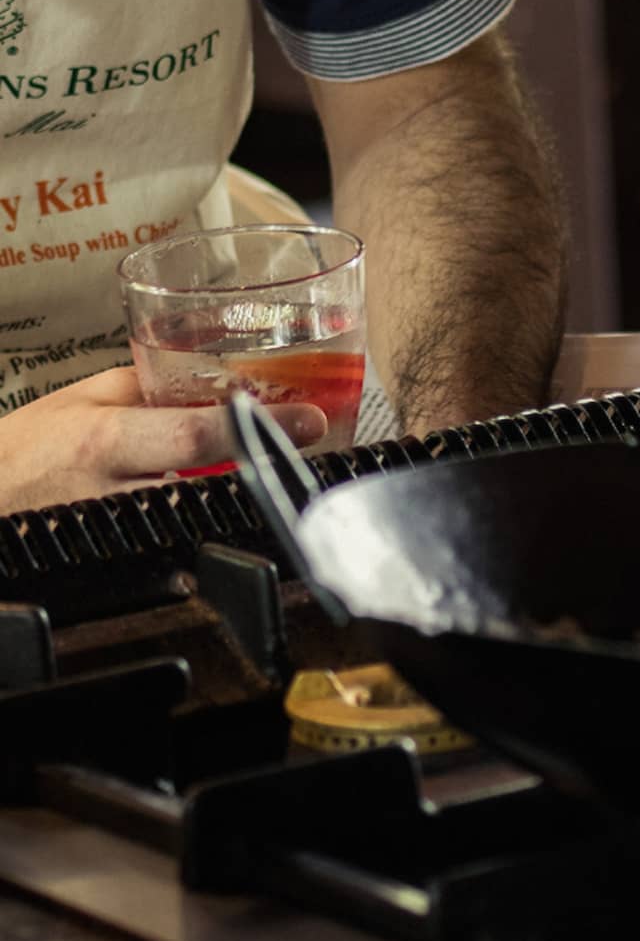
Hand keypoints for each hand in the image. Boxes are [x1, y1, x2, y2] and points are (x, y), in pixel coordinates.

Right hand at [0, 367, 325, 513]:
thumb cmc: (18, 453)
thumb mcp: (78, 400)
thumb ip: (145, 384)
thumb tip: (209, 376)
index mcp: (107, 442)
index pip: (200, 433)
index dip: (261, 426)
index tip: (310, 420)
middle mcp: (116, 494)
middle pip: (213, 486)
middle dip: (259, 468)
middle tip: (300, 448)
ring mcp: (120, 535)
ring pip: (200, 519)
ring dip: (234, 496)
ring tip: (261, 472)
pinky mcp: (121, 564)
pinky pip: (177, 541)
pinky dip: (203, 521)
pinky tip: (214, 504)